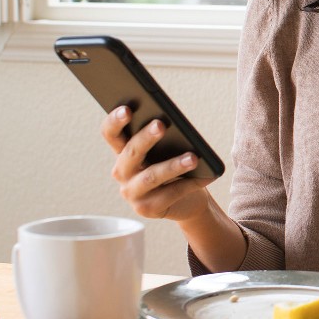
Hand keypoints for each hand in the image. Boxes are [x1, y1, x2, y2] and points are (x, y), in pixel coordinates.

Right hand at [101, 106, 213, 222]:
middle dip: (146, 138)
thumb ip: (162, 138)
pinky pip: (171, 193)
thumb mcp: (167, 150)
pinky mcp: (147, 209)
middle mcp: (122, 172)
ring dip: (173, 165)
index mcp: (123, 152)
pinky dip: (191, 183)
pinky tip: (207, 175)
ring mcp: (132, 193)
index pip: (111, 134)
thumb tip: (170, 122)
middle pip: (130, 153)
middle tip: (161, 124)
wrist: (187, 201)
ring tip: (193, 157)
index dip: (115, 122)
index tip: (126, 109)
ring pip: (151, 176)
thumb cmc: (175, 168)